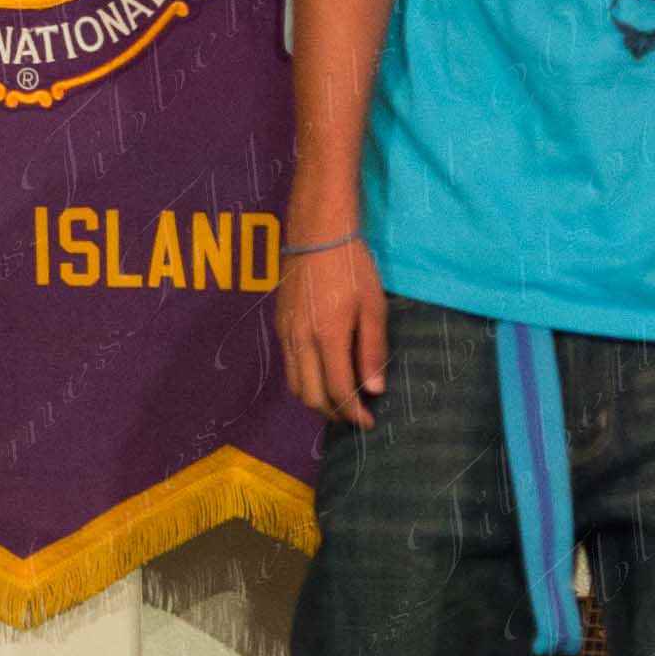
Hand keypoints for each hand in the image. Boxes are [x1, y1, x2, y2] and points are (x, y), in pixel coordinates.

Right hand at [278, 235, 387, 426]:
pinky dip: (304, 381)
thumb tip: (375, 389)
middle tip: (355, 415)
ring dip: (316, 401)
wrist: (317, 233)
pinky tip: (322, 375)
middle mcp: (302, 340)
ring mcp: (287, 333)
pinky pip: (288, 367)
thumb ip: (373, 349)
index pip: (339, 391)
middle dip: (334, 414)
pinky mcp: (280, 325)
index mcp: (329, 336)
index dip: (355, 413)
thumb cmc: (353, 266)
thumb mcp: (373, 306)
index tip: (369, 422)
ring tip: (339, 400)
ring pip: (295, 386)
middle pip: (313, 396)